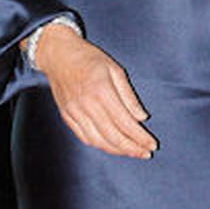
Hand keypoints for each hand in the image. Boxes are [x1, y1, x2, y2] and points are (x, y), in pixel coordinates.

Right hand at [33, 22, 157, 158]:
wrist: (58, 55)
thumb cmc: (89, 58)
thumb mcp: (115, 69)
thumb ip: (128, 96)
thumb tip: (141, 118)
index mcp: (102, 91)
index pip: (125, 122)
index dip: (140, 137)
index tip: (152, 145)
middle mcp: (87, 105)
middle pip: (113, 136)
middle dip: (132, 148)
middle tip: (146, 153)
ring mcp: (75, 112)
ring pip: (98, 141)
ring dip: (117, 150)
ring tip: (132, 152)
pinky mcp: (67, 116)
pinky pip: (84, 137)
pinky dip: (100, 145)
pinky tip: (112, 146)